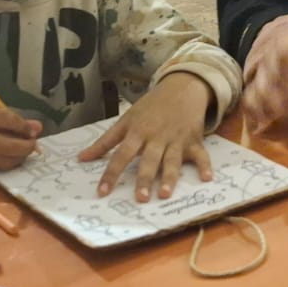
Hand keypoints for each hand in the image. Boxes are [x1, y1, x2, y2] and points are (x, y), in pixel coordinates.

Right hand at [0, 106, 42, 180]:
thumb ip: (2, 118)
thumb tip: (36, 126)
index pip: (7, 120)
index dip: (24, 126)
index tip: (34, 130)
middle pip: (8, 145)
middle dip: (26, 147)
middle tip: (34, 146)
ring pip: (3, 161)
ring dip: (18, 159)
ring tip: (23, 154)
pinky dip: (4, 164)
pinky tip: (7, 159)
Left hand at [78, 72, 214, 202]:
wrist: (181, 88)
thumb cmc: (150, 108)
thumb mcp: (126, 120)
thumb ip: (105, 141)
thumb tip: (80, 158)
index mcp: (137, 133)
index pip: (121, 155)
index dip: (111, 174)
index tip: (102, 192)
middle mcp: (156, 138)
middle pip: (148, 160)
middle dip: (144, 179)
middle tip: (140, 198)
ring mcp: (176, 140)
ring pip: (172, 161)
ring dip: (169, 177)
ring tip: (164, 194)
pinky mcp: (194, 141)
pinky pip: (200, 155)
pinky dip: (205, 166)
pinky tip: (207, 178)